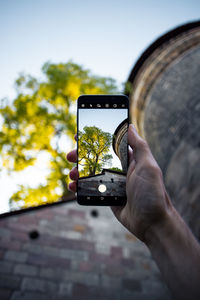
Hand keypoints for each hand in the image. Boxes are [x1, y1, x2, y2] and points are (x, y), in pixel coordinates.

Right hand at [66, 125, 171, 242]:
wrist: (151, 223)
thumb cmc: (152, 193)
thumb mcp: (148, 166)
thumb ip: (139, 146)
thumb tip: (131, 126)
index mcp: (130, 160)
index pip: (110, 145)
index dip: (95, 139)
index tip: (79, 134)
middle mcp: (120, 170)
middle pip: (97, 159)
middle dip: (82, 155)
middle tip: (70, 155)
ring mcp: (113, 184)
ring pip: (91, 174)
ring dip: (79, 172)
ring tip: (72, 174)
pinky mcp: (107, 197)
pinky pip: (91, 189)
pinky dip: (80, 187)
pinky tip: (73, 187)